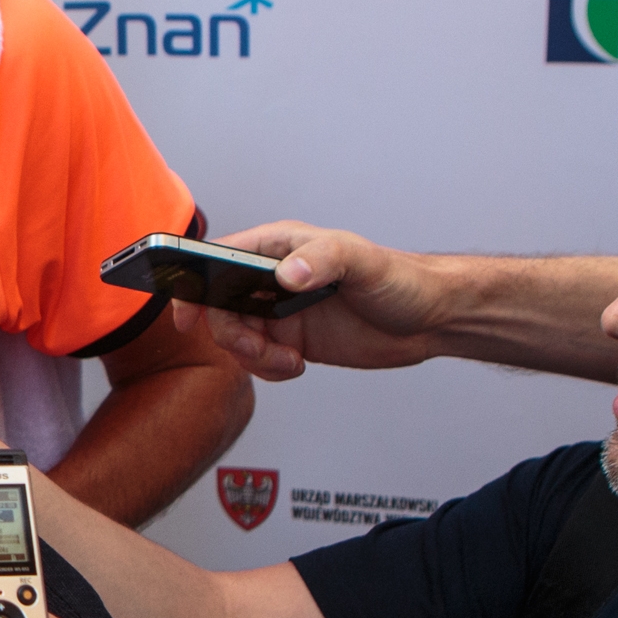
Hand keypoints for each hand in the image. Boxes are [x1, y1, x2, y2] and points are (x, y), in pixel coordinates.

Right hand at [176, 222, 448, 381]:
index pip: (218, 259)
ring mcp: (279, 311)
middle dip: (231, 334)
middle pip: (219, 307)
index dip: (194, 284)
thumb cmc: (401, 278)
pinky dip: (268, 369)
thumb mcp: (363, 261)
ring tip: (289, 361)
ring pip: (235, 337)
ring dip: (253, 357)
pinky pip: (257, 359)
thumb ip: (322, 259)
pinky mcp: (290, 341)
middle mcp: (272, 279)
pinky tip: (296, 365)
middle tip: (260, 347)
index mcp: (279, 247)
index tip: (188, 313)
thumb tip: (285, 274)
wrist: (430, 319)